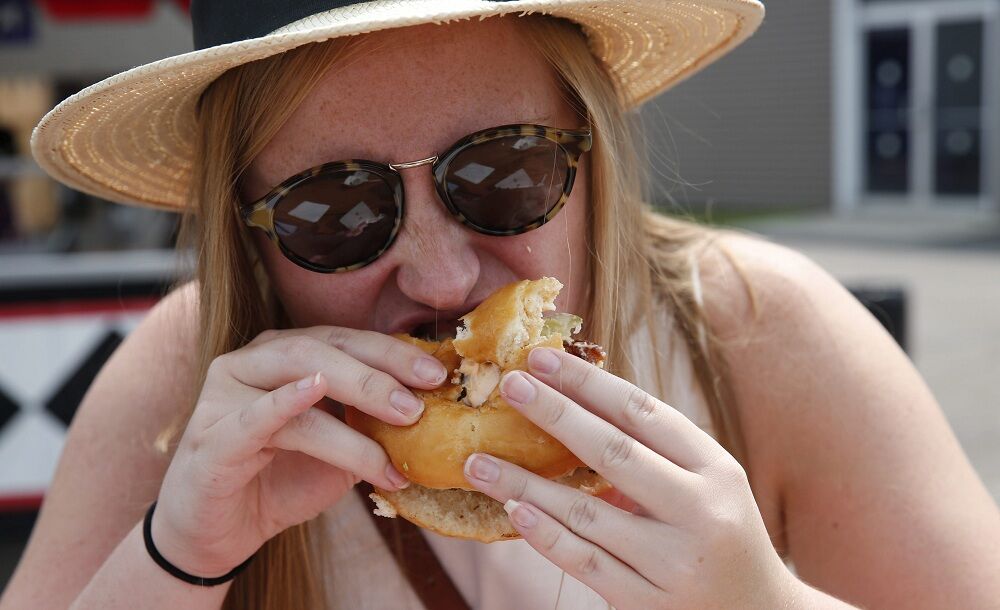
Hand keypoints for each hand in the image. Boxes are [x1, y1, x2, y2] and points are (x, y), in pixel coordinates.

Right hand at [151, 327, 447, 576]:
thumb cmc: (281, 480)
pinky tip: (312, 390)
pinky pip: (253, 415)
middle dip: (381, 369)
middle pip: (324, 347)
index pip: (347, 340)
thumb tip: (435, 416)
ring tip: (403, 416)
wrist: (221, 533)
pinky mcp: (211, 436)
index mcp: (286, 355)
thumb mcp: (340, 451)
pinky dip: (285, 401)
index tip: (440, 372)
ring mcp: (227, 393)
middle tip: (425, 395)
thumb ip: (373, 427)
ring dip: (357, 396)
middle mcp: (254, 361)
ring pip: (298, 375)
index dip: (394, 352)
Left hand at [462, 347, 799, 609]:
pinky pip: (586, 564)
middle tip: (509, 385)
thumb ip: (654, 451)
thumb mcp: (709, 485)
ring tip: (478, 461)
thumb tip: (573, 401)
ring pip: (587, 514)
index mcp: (716, 470)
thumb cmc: (721, 534)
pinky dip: (546, 537)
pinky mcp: (649, 605)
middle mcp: (701, 513)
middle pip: (614, 452)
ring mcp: (675, 564)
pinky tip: (513, 513)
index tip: (543, 357)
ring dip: (525, 485)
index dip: (589, 382)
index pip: (644, 413)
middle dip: (556, 414)